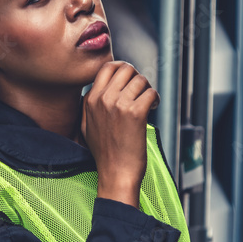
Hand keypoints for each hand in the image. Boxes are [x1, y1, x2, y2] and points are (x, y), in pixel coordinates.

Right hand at [81, 62, 159, 207]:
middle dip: (137, 77)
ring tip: (148, 102)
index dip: (122, 70)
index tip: (130, 79)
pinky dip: (155, 99)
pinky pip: (151, 93)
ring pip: (141, 80)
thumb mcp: (87, 125)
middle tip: (141, 91)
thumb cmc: (105, 153)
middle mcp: (103, 99)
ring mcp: (119, 105)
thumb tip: (98, 88)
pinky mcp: (136, 113)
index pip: (107, 68)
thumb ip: (90, 105)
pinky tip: (153, 108)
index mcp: (91, 100)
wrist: (115, 173)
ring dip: (148, 89)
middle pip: (126, 69)